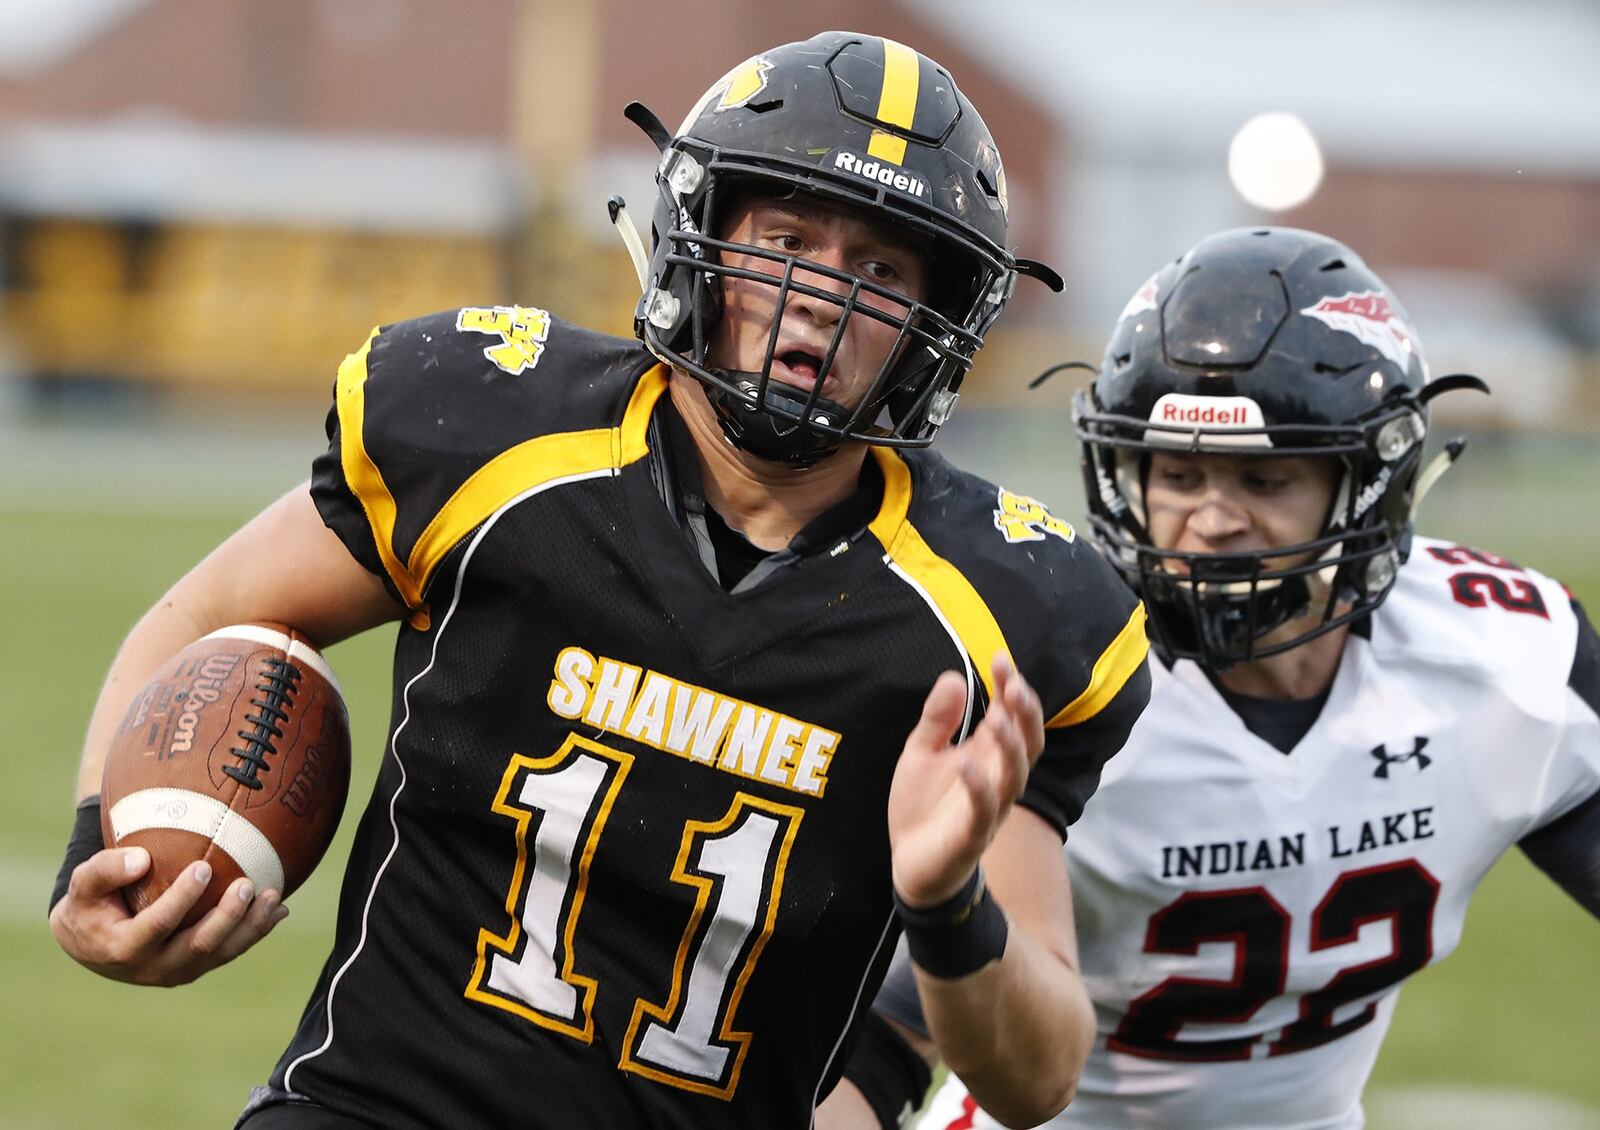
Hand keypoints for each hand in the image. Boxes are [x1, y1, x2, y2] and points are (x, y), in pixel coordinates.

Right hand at [49, 846, 288, 985]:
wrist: (92, 943)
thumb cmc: (90, 905)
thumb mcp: (82, 885)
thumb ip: (104, 870)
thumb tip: (142, 859)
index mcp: (124, 948)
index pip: (159, 924)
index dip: (182, 899)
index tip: (203, 868)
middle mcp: (154, 967)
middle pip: (199, 946)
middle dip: (228, 917)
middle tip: (247, 885)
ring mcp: (179, 971)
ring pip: (222, 953)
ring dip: (251, 927)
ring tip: (273, 897)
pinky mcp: (196, 967)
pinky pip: (230, 951)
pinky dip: (256, 931)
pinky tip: (279, 909)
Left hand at [887, 653, 1044, 906]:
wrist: (911, 865)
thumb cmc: (923, 806)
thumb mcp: (922, 752)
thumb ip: (938, 719)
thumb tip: (953, 676)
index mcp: (987, 755)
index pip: (1011, 717)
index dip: (1011, 689)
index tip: (1002, 658)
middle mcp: (997, 779)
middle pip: (1028, 744)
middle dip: (1025, 713)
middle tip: (1015, 683)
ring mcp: (989, 809)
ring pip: (1014, 777)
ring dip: (1010, 747)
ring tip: (999, 718)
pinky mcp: (971, 837)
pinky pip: (984, 812)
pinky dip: (979, 788)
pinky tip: (967, 764)